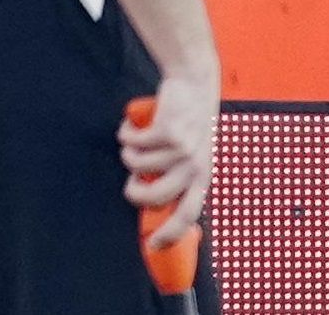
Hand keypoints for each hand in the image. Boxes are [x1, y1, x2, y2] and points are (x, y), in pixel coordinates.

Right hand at [119, 72, 218, 248]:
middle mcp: (195, 167)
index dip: (170, 234)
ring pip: (138, 165)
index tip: (152, 245)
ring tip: (132, 143)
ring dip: (128, 154)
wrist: (194, 84)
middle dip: (135, 192)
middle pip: (156, 197)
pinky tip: (130, 126)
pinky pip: (133, 142)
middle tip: (131, 182)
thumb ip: (177, 176)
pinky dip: (126, 134)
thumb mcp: (190, 154)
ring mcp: (183, 149)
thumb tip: (150, 201)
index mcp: (202, 178)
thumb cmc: (187, 123)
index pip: (188, 215)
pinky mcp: (168, 130)